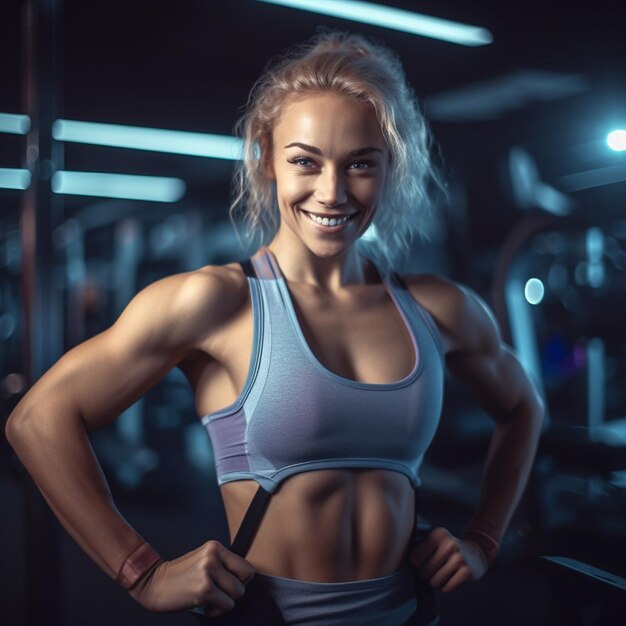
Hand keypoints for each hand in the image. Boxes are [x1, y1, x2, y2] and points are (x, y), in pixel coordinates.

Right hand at [129, 540, 254, 615]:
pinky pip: (226, 605)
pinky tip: (204, 605)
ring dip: (225, 601)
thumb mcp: (203, 560)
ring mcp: (208, 571)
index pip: (246, 566)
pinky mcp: (204, 589)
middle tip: (218, 592)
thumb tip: (244, 579)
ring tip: (210, 599)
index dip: (241, 580)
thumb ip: (222, 564)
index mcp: (215, 547)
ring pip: (237, 593)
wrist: (153, 583)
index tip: (228, 584)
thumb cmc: (179, 576)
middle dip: (233, 591)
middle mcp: (213, 556)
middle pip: (245, 580)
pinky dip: (217, 610)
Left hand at [409, 527, 487, 592]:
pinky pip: (447, 588)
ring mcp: (460, 558)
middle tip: (434, 570)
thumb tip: (400, 563)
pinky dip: (446, 587)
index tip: (422, 563)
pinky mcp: (467, 572)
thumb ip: (419, 547)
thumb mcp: (435, 541)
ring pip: (435, 582)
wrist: (476, 553)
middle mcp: (449, 544)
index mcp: (437, 535)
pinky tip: (451, 578)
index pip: (414, 559)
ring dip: (437, 582)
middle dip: (426, 576)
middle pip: (424, 572)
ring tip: (443, 573)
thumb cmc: (447, 550)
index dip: (416, 565)